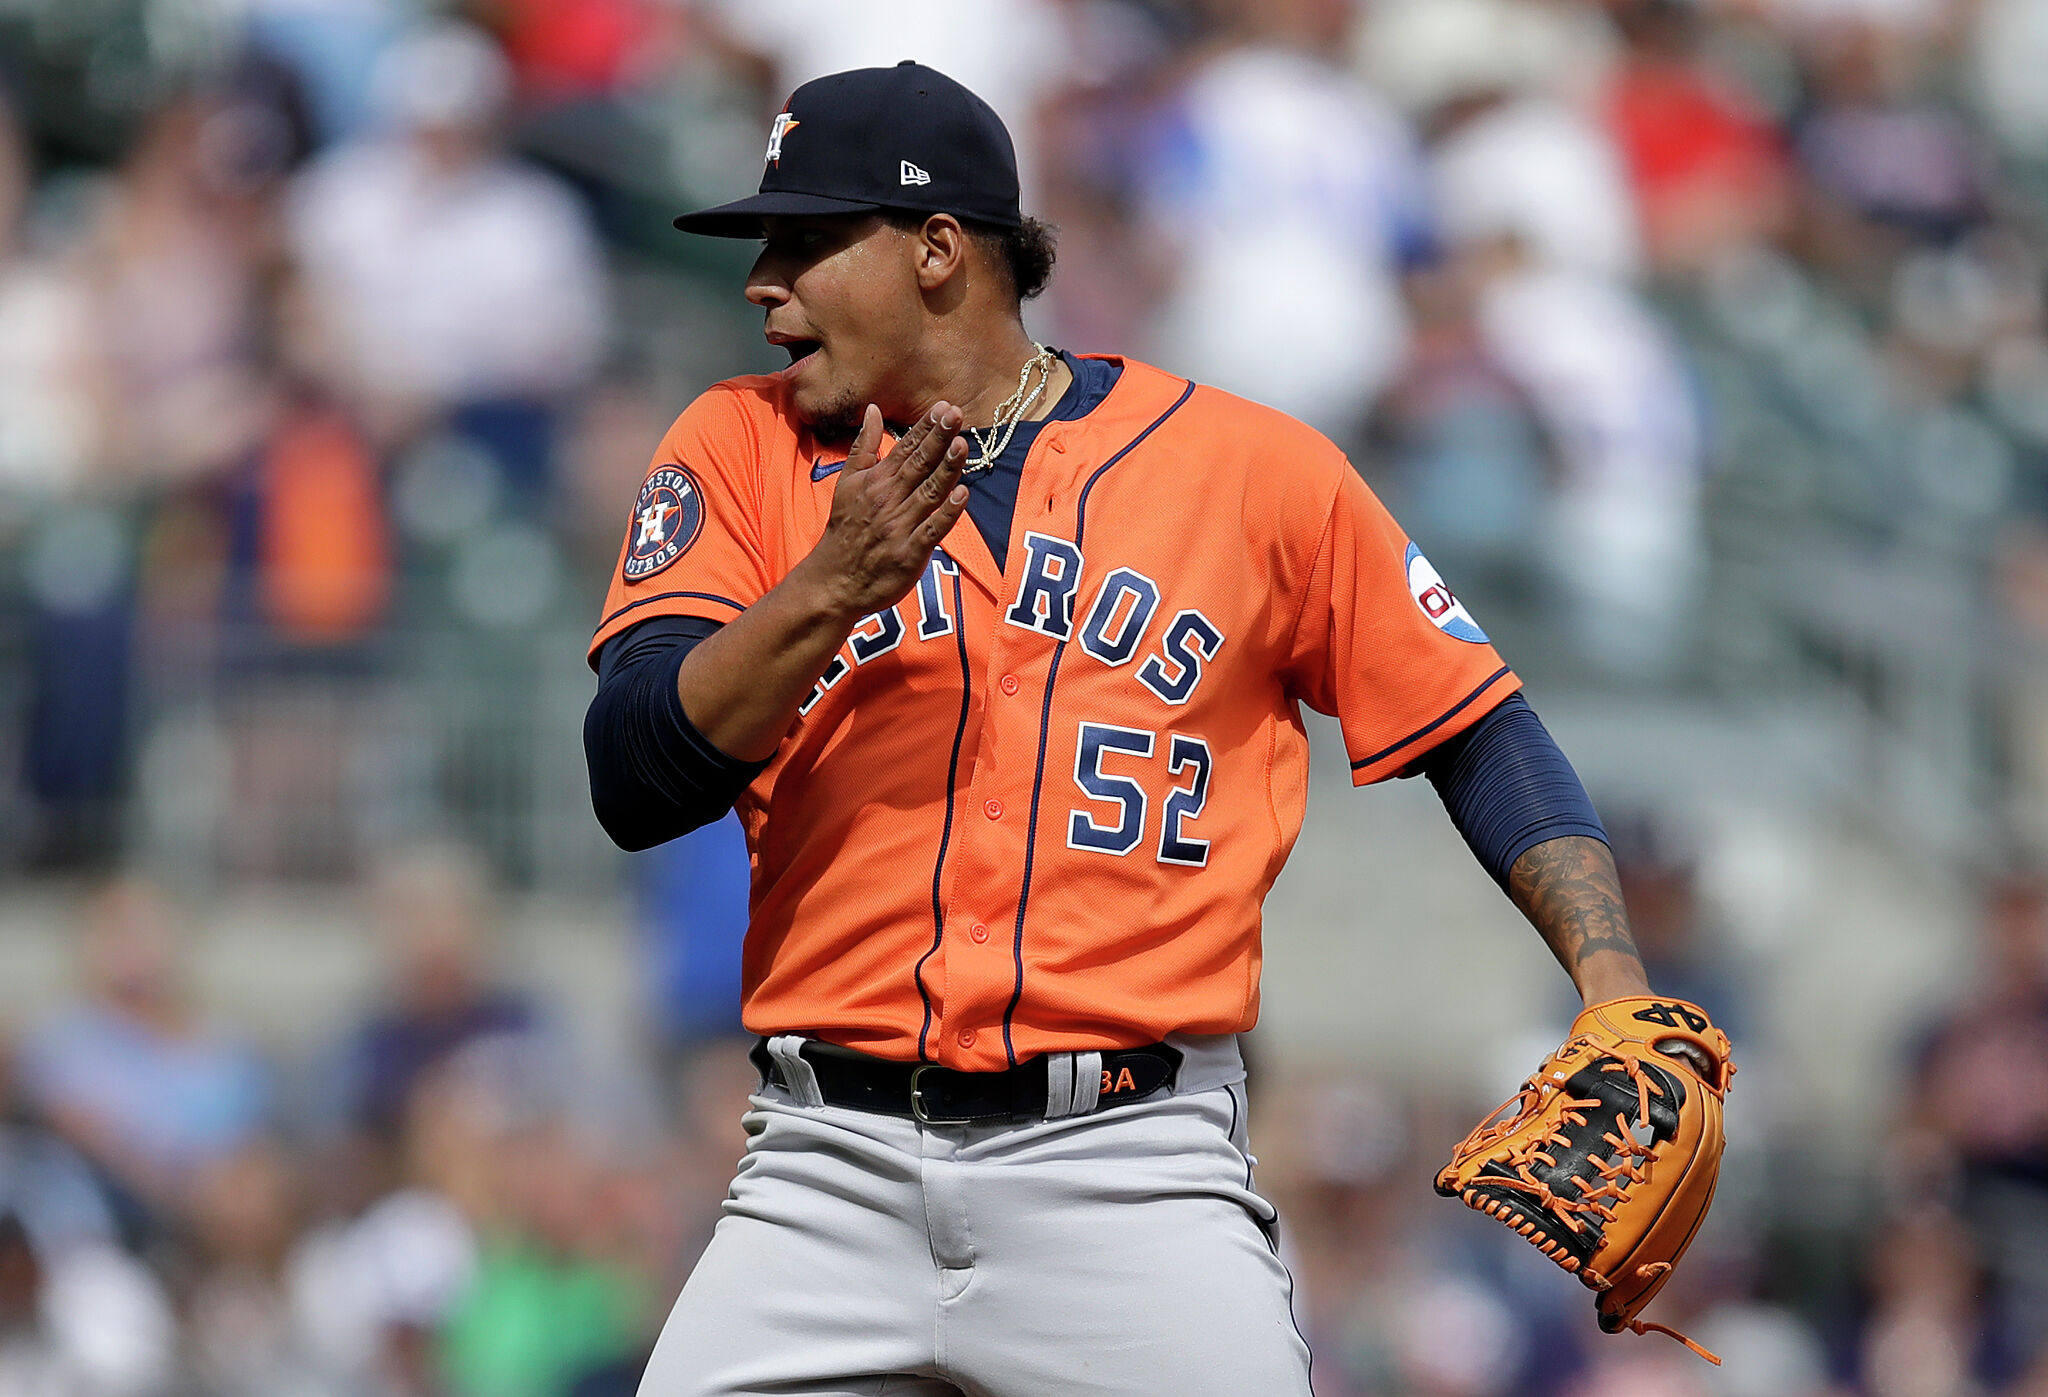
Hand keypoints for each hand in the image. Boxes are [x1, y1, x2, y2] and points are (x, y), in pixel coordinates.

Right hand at [796, 402, 969, 621]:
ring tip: (962, 445)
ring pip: (928, 492)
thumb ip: (864, 446)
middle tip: (955, 414)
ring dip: (946, 469)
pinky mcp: (909, 553)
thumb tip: (873, 409)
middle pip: (919, 464)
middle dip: (938, 438)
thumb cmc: (845, 529)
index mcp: (876, 481)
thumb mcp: (848, 482)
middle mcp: (888, 499)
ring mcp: (899, 526)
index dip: (926, 427)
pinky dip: (947, 513)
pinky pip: (932, 530)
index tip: (944, 407)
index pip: (905, 448)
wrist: (834, 580)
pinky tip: (963, 494)